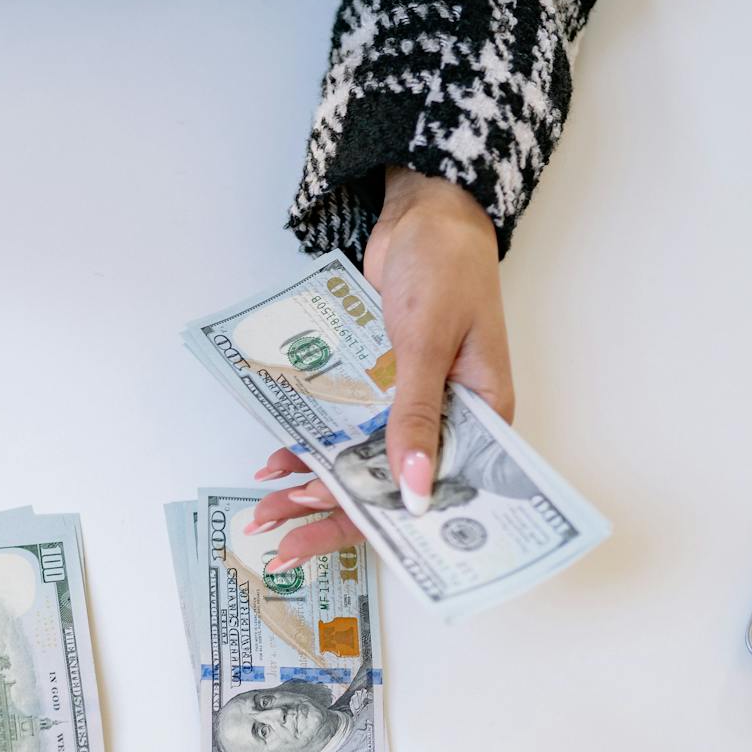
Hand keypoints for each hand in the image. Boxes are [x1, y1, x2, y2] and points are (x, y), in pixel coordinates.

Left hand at [248, 168, 514, 569]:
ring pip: (361, 463)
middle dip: (334, 515)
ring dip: (316, 486)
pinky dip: (313, 446)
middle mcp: (449, 422)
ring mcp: (412, 406)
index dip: (386, 523)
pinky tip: (277, 462)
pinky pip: (345, 431)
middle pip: (390, 486)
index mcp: (484, 419)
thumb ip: (416, 416)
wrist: (425, 211)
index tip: (336, 540)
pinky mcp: (381, 387)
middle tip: (284, 539)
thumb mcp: (429, 343)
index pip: (438, 490)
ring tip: (267, 509)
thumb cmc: (446, 267)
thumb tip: (413, 489)